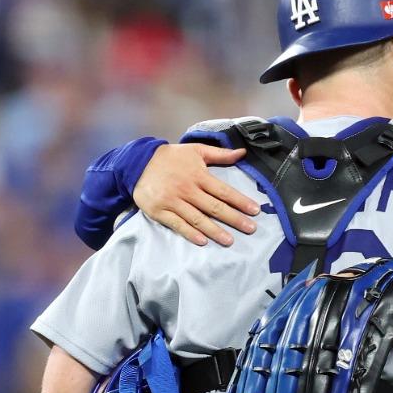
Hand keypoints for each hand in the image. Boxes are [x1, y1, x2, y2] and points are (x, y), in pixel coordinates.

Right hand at [137, 143, 260, 246]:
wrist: (138, 163)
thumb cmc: (171, 158)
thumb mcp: (196, 151)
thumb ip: (220, 154)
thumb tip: (243, 152)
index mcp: (198, 175)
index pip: (223, 190)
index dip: (240, 201)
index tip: (255, 210)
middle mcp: (187, 188)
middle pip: (214, 207)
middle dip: (234, 218)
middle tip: (250, 229)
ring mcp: (173, 201)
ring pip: (197, 218)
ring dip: (214, 230)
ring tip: (230, 241)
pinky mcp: (160, 211)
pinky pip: (177, 224)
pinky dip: (189, 233)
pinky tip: (202, 241)